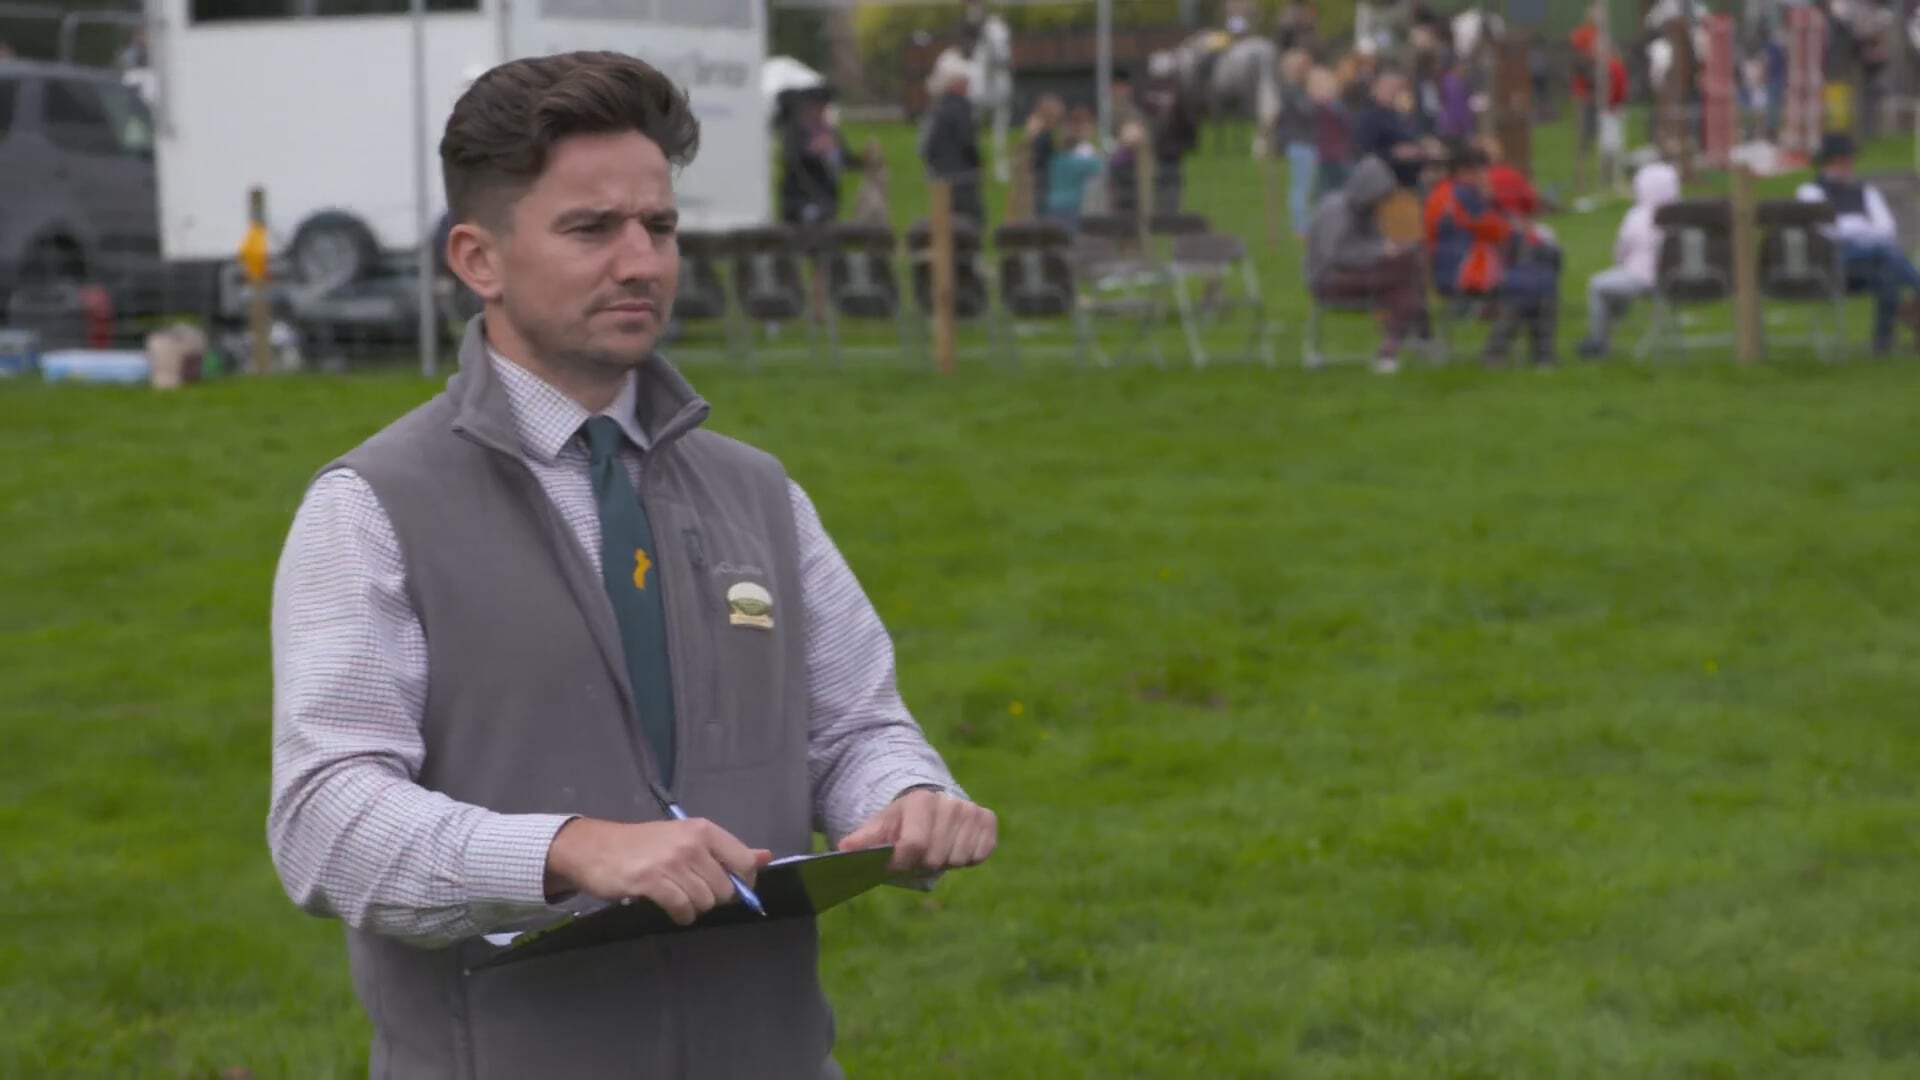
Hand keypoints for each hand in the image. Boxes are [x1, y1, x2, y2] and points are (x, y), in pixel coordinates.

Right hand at [544, 817, 771, 925]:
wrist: (594, 847)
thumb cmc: (644, 844)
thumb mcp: (687, 839)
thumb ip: (727, 851)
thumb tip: (766, 856)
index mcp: (704, 830)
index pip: (744, 862)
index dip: (741, 882)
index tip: (725, 886)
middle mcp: (691, 843)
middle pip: (725, 888)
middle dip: (713, 897)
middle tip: (691, 891)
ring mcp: (672, 862)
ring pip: (705, 901)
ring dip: (694, 907)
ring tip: (678, 897)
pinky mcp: (652, 882)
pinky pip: (683, 909)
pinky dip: (681, 915)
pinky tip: (671, 908)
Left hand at [837, 789, 996, 873]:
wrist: (931, 808)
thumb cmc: (901, 823)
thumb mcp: (880, 828)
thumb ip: (863, 839)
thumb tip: (844, 849)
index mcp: (921, 801)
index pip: (914, 846)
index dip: (902, 862)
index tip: (895, 864)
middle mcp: (949, 802)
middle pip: (936, 858)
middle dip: (923, 864)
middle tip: (917, 855)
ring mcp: (971, 810)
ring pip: (957, 860)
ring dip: (944, 861)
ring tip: (935, 848)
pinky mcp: (988, 821)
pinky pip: (979, 856)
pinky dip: (967, 858)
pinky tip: (955, 845)